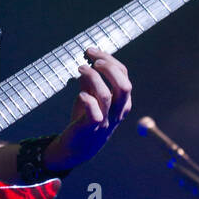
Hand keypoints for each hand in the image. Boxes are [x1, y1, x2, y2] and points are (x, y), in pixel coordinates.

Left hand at [45, 47, 132, 171]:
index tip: (91, 51)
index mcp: (122, 101)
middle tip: (92, 60)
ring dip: (93, 77)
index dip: (109, 59)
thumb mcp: (90, 97)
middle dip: (108, 68)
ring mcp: (106, 120)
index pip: (123, 74)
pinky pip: (94, 113)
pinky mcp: (91, 128)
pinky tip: (80, 94)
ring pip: (107, 95)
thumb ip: (91, 81)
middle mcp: (117, 111)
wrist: (75, 148)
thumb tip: (87, 62)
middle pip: (124, 85)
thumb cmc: (85, 119)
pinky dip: (87, 99)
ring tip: (80, 68)